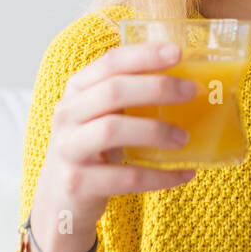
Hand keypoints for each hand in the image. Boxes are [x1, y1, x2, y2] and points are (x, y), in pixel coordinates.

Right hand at [33, 40, 198, 235]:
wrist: (59, 198)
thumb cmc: (92, 147)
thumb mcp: (101, 115)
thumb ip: (129, 96)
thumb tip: (188, 83)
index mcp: (77, 89)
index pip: (110, 62)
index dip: (144, 55)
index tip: (178, 53)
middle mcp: (68, 114)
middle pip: (112, 91)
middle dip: (156, 88)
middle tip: (191, 91)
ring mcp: (69, 149)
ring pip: (112, 130)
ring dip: (155, 131)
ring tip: (184, 138)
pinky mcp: (78, 183)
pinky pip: (125, 177)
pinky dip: (159, 176)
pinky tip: (184, 174)